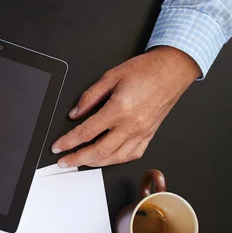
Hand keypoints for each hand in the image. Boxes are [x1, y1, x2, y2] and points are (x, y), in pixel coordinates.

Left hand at [51, 46, 200, 166]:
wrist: (173, 69)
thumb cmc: (147, 69)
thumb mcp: (111, 76)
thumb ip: (90, 97)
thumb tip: (75, 113)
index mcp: (119, 109)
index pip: (86, 132)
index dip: (68, 142)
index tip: (58, 147)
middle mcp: (131, 125)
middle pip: (98, 151)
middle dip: (77, 159)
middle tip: (64, 162)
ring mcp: (142, 132)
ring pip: (114, 158)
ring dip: (94, 163)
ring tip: (81, 162)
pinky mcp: (150, 135)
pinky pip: (132, 154)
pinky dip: (116, 160)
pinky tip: (107, 158)